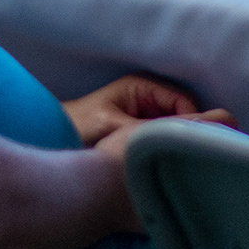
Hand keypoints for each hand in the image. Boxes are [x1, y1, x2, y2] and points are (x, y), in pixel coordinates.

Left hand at [65, 72, 219, 145]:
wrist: (55, 137)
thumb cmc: (79, 125)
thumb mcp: (114, 125)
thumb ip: (147, 129)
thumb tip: (180, 135)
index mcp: (143, 86)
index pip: (184, 101)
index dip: (193, 121)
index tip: (193, 144)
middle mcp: (148, 97)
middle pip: (184, 113)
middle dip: (188, 132)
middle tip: (191, 155)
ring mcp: (146, 113)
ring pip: (176, 128)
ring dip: (178, 141)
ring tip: (182, 160)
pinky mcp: (142, 130)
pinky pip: (165, 138)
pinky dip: (169, 148)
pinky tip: (169, 162)